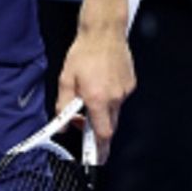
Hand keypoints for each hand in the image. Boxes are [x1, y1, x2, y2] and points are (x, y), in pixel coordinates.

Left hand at [56, 30, 134, 162]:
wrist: (104, 32)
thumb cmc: (84, 52)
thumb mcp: (65, 79)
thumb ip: (63, 105)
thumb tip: (62, 124)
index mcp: (98, 98)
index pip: (102, 133)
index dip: (99, 149)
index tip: (96, 158)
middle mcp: (114, 98)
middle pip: (109, 126)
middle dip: (97, 130)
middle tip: (83, 124)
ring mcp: (125, 91)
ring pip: (114, 111)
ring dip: (102, 110)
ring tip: (89, 92)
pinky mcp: (130, 84)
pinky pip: (119, 98)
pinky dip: (109, 97)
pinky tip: (100, 82)